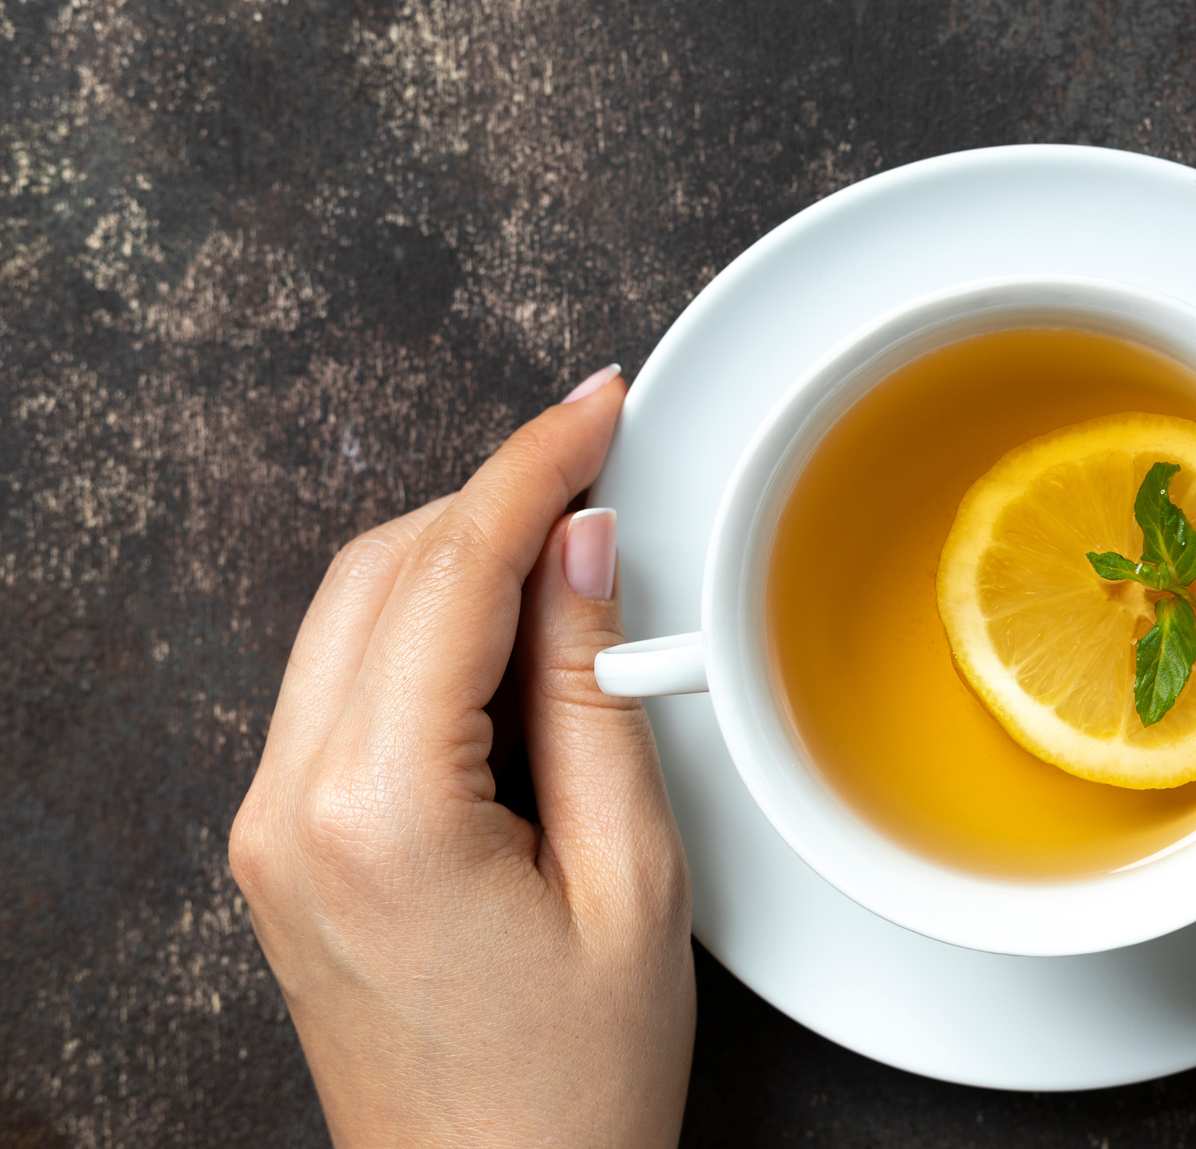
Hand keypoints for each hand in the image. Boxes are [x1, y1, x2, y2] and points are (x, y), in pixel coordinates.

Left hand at [229, 366, 693, 1146]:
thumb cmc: (569, 1085)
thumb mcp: (631, 879)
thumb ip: (596, 694)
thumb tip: (585, 554)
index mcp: (380, 810)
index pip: (451, 571)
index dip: (534, 466)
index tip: (595, 405)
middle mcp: (292, 805)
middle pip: (382, 570)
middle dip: (493, 499)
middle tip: (599, 471)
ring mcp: (272, 825)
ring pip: (352, 613)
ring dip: (458, 558)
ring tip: (574, 561)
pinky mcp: (284, 844)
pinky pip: (344, 682)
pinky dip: (425, 628)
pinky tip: (511, 640)